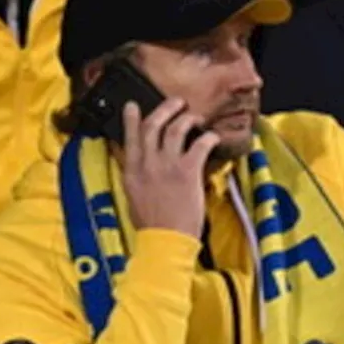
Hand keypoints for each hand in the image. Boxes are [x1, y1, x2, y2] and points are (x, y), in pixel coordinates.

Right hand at [118, 97, 219, 237]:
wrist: (165, 240)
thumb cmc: (151, 226)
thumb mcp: (134, 198)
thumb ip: (137, 177)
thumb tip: (140, 165)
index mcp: (132, 172)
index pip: (130, 138)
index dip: (131, 120)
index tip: (132, 106)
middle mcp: (147, 164)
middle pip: (153, 126)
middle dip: (165, 109)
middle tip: (176, 103)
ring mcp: (167, 166)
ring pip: (176, 128)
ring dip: (188, 118)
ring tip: (196, 117)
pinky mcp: (188, 171)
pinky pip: (200, 144)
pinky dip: (208, 137)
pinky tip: (213, 137)